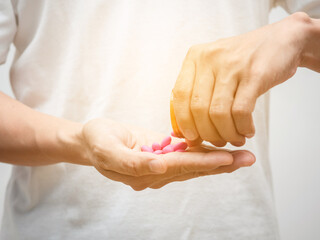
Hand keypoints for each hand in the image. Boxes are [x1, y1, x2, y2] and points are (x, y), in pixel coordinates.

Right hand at [81, 118, 254, 189]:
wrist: (91, 141)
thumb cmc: (97, 141)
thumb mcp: (106, 148)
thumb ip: (130, 161)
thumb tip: (158, 167)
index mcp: (143, 171)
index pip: (178, 166)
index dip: (202, 163)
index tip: (227, 159)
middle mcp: (156, 173)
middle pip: (192, 169)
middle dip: (220, 165)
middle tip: (247, 159)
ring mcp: (160, 166)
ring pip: (193, 165)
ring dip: (218, 161)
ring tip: (242, 156)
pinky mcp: (161, 156)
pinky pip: (186, 157)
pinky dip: (204, 154)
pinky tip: (221, 151)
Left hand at [172, 12, 309, 146]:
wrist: (280, 40)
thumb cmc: (243, 61)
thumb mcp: (213, 68)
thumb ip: (197, 93)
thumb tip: (184, 131)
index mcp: (195, 57)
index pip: (179, 96)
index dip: (183, 121)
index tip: (192, 137)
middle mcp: (210, 59)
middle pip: (198, 108)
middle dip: (207, 133)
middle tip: (218, 142)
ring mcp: (232, 66)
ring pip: (218, 113)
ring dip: (226, 134)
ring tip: (235, 139)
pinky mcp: (254, 74)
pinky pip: (241, 111)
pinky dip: (243, 127)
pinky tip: (247, 131)